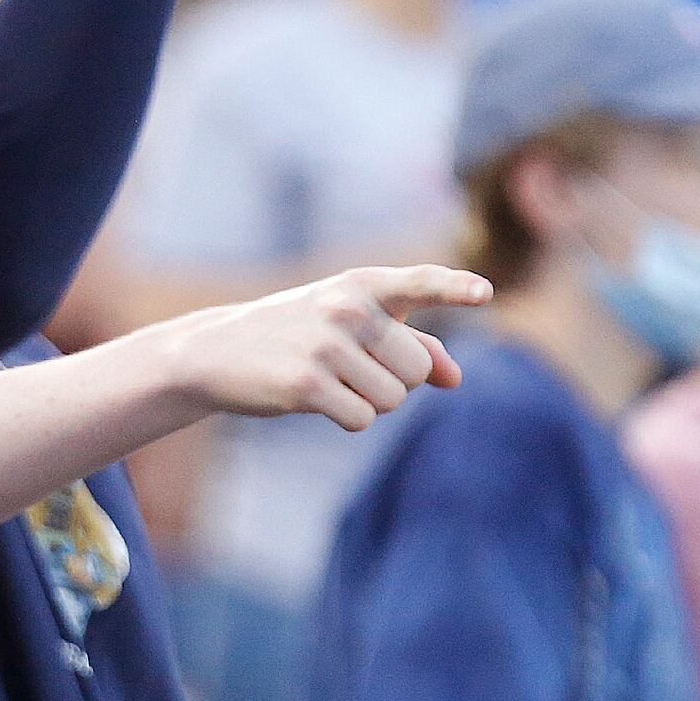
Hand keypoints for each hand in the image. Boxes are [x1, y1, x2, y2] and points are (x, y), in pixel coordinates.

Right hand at [156, 265, 489, 430]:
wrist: (214, 351)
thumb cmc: (294, 335)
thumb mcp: (350, 326)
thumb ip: (410, 342)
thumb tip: (455, 378)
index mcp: (361, 285)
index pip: (418, 282)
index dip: (454, 288)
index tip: (485, 292)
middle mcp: (346, 309)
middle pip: (415, 369)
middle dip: (393, 380)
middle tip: (350, 369)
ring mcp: (325, 345)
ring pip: (392, 399)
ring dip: (368, 402)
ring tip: (329, 381)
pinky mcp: (306, 384)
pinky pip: (362, 419)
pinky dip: (347, 418)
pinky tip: (315, 400)